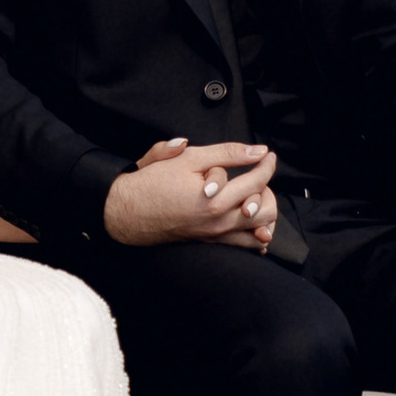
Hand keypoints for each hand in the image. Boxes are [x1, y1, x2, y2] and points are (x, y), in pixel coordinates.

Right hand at [105, 137, 278, 251]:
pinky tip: (250, 219)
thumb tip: (257, 150)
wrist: (127, 212)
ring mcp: (215, 236)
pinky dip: (253, 233)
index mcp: (216, 200)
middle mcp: (219, 222)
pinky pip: (243, 244)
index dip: (266, 165)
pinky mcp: (209, 243)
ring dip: (263, 212)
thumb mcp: (190, 158)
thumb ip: (227, 153)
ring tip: (255, 194)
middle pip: (265, 209)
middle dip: (268, 189)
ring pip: (258, 231)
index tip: (268, 155)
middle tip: (259, 175)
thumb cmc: (154, 183)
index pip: (256, 181)